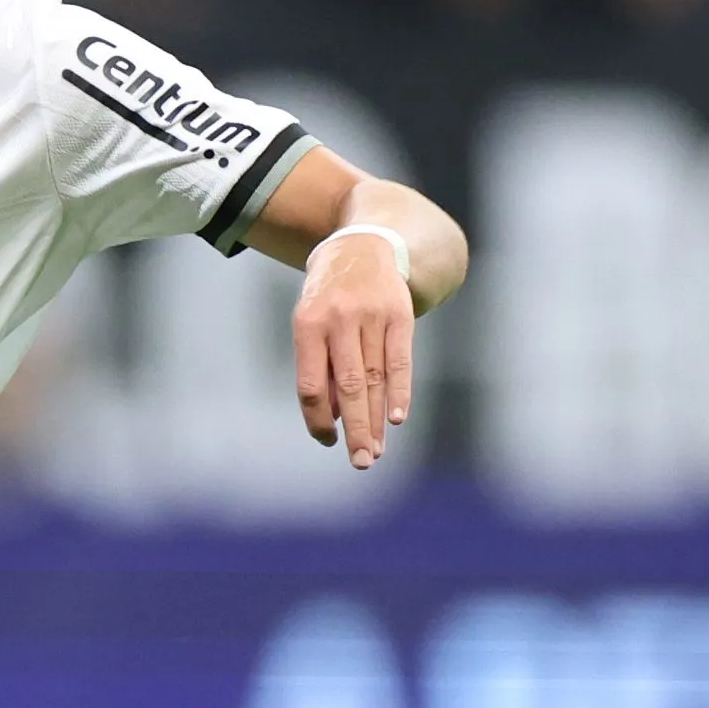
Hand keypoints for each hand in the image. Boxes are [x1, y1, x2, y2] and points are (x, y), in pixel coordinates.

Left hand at [293, 229, 412, 469]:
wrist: (361, 245)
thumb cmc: (329, 296)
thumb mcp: (310, 321)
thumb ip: (319, 366)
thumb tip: (333, 418)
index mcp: (308, 324)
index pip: (310, 383)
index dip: (317, 417)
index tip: (327, 441)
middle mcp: (339, 319)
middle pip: (347, 385)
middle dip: (354, 428)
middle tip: (360, 462)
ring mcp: (372, 316)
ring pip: (375, 377)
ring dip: (376, 418)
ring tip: (376, 450)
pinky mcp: (399, 315)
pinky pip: (400, 359)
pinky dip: (400, 391)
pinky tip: (398, 418)